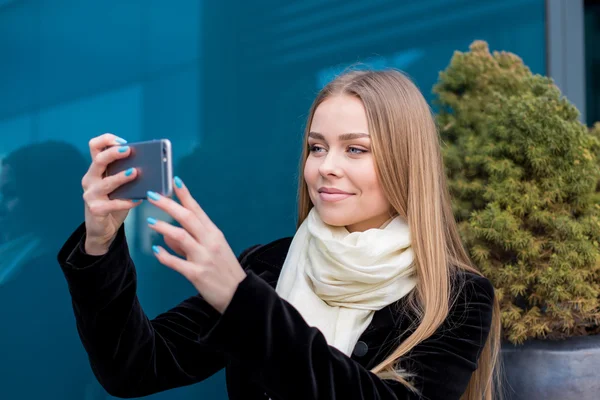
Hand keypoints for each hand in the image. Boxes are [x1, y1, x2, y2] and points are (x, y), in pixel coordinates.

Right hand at [82, 133, 141, 254]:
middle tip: (129, 150)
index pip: (95, 146)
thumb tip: (151, 164)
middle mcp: (90, 179)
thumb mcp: (119, 185)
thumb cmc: (114, 201)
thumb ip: (128, 173)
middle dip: (114, 153)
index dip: (107, 140)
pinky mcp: (96, 209)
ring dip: (121, 177)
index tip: (123, 142)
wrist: (103, 228)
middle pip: (98, 160)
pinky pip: (113, 204)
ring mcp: (90, 194)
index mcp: (96, 169)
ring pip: (106, 183)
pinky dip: (127, 201)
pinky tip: (138, 200)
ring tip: (135, 173)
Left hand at [145, 177, 246, 313]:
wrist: (238, 294)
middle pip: (188, 218)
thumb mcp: (212, 251)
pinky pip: (177, 263)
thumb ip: (189, 242)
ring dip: (163, 227)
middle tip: (153, 195)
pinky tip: (156, 251)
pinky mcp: (197, 274)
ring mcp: (204, 258)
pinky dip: (165, 256)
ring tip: (149, 221)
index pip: (198, 210)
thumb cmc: (224, 270)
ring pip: (181, 237)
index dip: (186, 195)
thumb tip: (167, 235)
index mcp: (214, 234)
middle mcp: (210, 242)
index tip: (175, 181)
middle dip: (169, 205)